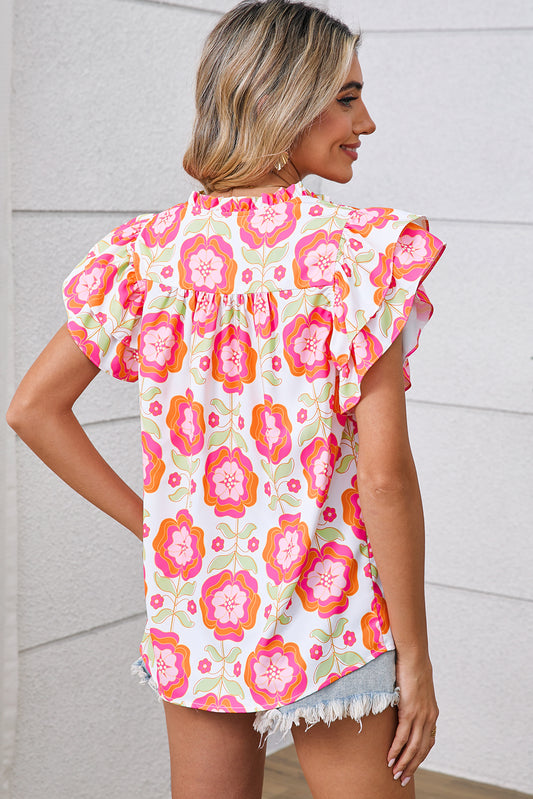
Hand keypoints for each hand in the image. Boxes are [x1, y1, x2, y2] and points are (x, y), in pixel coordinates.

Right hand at [387, 652, 438, 787]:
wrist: (413, 655)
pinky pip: (403, 736)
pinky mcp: (410, 711)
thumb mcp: (415, 689)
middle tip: (402, 779)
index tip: (410, 767)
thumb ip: (412, 701)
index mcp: (432, 713)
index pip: (428, 742)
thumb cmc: (411, 668)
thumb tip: (402, 705)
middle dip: (412, 766)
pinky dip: (396, 749)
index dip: (419, 757)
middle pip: (422, 750)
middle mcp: (429, 717)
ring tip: (395, 774)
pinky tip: (390, 758)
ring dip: (404, 763)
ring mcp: (420, 715)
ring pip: (413, 747)